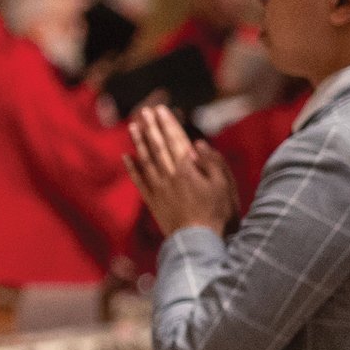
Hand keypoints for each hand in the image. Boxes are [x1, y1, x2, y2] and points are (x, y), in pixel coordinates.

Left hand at [127, 102, 239, 235]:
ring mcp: (158, 188)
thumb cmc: (216, 213)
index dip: (167, 123)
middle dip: (151, 126)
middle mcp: (169, 175)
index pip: (175, 139)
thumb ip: (211, 162)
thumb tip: (197, 144)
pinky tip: (126, 156)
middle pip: (158, 146)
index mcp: (187, 168)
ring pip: (145, 160)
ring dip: (138, 141)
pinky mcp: (152, 201)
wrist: (197, 240)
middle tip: (145, 110)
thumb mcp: (223, 184)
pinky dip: (132, 168)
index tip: (161, 109)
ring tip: (133, 126)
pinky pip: (139, 181)